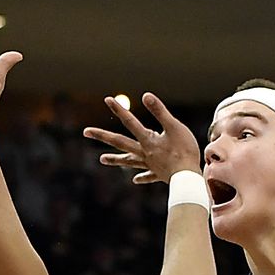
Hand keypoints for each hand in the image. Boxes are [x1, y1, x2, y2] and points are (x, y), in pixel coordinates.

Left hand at [83, 93, 201, 185]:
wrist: (189, 178)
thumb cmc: (185, 151)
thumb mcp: (174, 127)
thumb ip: (160, 111)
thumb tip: (145, 95)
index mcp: (147, 141)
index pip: (130, 122)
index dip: (119, 110)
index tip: (107, 99)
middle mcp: (144, 153)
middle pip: (120, 143)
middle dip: (102, 136)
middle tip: (85, 132)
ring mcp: (150, 165)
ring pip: (129, 161)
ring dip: (115, 159)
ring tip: (101, 159)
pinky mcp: (160, 174)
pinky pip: (148, 176)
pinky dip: (142, 177)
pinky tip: (135, 180)